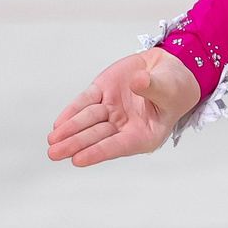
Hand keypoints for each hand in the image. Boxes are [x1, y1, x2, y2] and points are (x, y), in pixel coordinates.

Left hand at [47, 48, 201, 166]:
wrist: (166, 68)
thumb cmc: (174, 87)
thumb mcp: (170, 88)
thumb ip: (153, 87)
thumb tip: (138, 82)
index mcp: (143, 134)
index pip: (116, 146)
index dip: (97, 152)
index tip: (78, 159)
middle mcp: (124, 126)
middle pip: (96, 136)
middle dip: (75, 144)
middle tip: (54, 153)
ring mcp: (111, 110)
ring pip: (87, 121)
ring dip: (69, 131)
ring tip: (53, 140)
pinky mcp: (102, 92)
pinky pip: (84, 102)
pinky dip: (71, 112)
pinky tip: (59, 124)